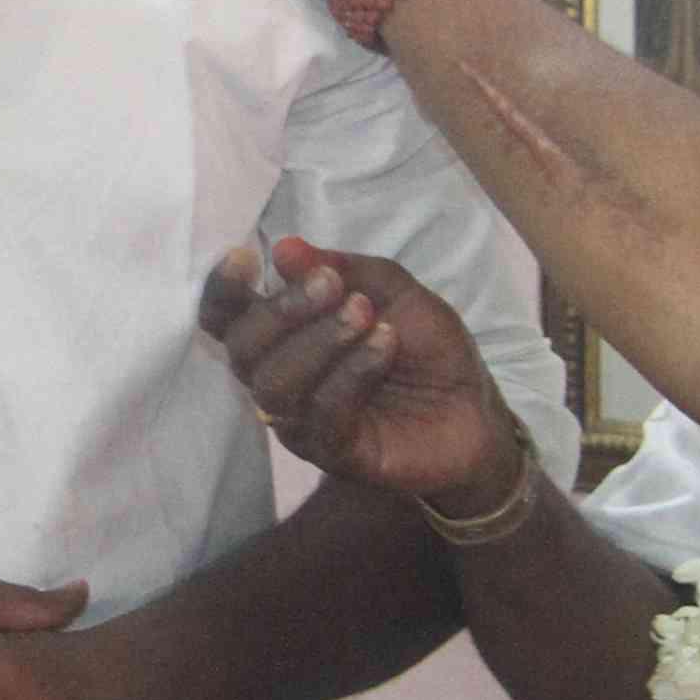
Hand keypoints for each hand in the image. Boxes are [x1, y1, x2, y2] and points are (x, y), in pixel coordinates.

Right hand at [200, 236, 532, 517]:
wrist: (476, 410)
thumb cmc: (426, 348)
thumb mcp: (396, 291)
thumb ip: (344, 268)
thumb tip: (285, 248)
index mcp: (285, 337)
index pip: (227, 319)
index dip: (223, 290)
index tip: (247, 257)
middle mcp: (282, 379)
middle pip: (243, 350)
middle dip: (281, 310)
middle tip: (331, 286)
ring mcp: (303, 421)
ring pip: (274, 385)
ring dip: (318, 340)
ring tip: (366, 315)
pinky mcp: (335, 452)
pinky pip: (322, 414)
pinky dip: (352, 372)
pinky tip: (385, 345)